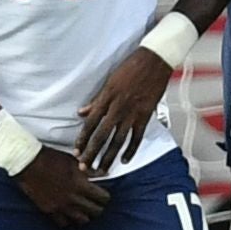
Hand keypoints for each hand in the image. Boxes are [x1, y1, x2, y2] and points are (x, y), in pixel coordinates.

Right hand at [16, 146, 110, 228]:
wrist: (28, 163)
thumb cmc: (50, 159)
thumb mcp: (73, 161)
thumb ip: (89, 170)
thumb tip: (103, 174)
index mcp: (80, 184)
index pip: (103, 198)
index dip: (105, 197)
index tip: (103, 195)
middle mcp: (72, 198)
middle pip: (95, 211)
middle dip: (98, 207)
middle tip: (97, 204)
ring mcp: (60, 206)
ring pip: (82, 220)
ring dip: (86, 215)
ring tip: (85, 210)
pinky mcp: (49, 210)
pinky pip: (64, 223)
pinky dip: (69, 220)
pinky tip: (69, 214)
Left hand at [77, 47, 173, 172]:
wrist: (154, 60)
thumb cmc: (131, 67)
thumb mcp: (109, 81)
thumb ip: (96, 100)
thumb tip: (82, 112)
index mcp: (107, 98)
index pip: (90, 123)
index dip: (82, 139)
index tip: (76, 151)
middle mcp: (117, 108)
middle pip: (101, 135)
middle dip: (91, 153)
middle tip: (84, 167)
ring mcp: (132, 113)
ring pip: (118, 140)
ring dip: (109, 156)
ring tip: (102, 169)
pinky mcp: (146, 115)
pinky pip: (137, 137)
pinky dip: (131, 150)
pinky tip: (125, 160)